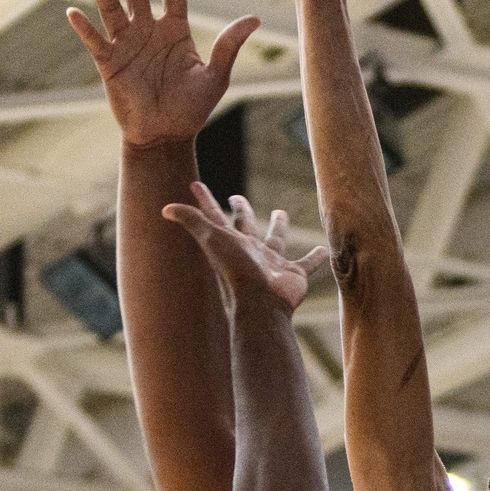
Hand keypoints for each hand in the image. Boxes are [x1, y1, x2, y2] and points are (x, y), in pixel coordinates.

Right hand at [66, 0, 259, 147]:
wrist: (164, 138)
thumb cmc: (191, 110)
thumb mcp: (215, 78)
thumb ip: (229, 46)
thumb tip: (254, 18)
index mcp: (175, 29)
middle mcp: (147, 30)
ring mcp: (126, 45)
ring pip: (111, 5)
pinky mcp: (109, 65)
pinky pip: (95, 42)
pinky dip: (85, 28)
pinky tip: (74, 11)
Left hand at [162, 182, 328, 312]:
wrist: (261, 306)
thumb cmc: (236, 272)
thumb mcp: (212, 240)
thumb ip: (192, 222)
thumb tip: (165, 208)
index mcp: (230, 243)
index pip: (213, 216)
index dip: (203, 200)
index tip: (195, 184)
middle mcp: (249, 251)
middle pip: (244, 225)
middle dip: (241, 211)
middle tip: (237, 197)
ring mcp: (272, 263)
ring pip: (276, 239)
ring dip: (278, 227)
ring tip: (281, 213)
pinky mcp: (293, 275)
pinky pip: (307, 264)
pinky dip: (316, 258)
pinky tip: (324, 249)